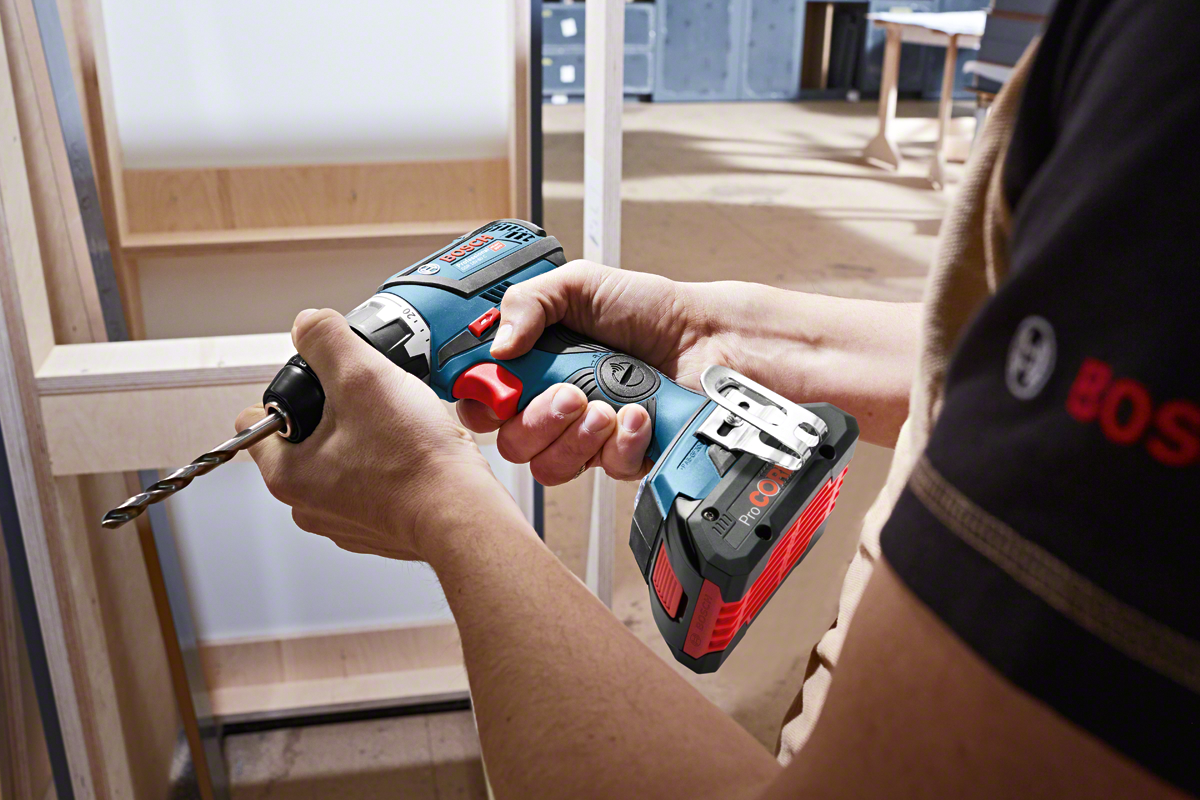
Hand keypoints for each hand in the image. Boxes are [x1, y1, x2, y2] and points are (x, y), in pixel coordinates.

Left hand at [237, 308, 516, 560]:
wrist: (463, 510)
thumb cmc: (415, 461)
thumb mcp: (363, 376)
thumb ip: (325, 340)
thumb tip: (307, 324)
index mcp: (286, 474)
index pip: (257, 419)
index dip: (288, 391)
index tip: (321, 385)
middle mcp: (307, 504)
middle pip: (303, 437)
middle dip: (333, 414)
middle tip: (369, 402)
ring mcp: (343, 519)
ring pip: (341, 459)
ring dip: (364, 439)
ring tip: (397, 427)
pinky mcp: (377, 525)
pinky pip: (373, 483)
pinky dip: (389, 466)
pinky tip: (412, 454)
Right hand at [457, 260, 733, 484]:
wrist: (707, 337)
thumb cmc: (648, 310)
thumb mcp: (579, 285)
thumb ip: (528, 302)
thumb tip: (497, 346)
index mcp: (533, 366)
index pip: (480, 401)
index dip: (480, 401)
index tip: (496, 388)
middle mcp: (552, 405)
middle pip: (509, 443)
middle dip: (536, 420)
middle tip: (567, 393)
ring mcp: (586, 436)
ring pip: (549, 466)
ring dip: (576, 435)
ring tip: (606, 405)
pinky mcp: (621, 457)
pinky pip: (604, 469)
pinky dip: (623, 440)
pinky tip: (639, 414)